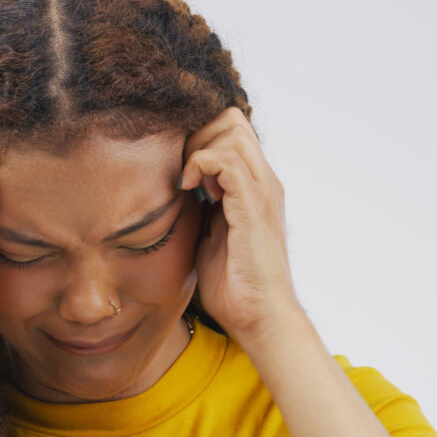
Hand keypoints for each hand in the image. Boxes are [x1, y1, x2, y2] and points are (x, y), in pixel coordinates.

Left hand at [179, 107, 302, 344]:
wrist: (259, 317)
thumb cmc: (233, 285)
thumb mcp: (209, 235)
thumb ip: (200, 208)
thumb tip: (173, 192)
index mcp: (255, 186)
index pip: (231, 130)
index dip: (199, 137)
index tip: (180, 169)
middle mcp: (264, 181)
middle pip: (231, 119)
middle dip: (196, 134)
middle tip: (181, 170)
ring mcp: (263, 191)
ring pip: (231, 130)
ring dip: (198, 148)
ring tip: (187, 182)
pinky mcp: (255, 206)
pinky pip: (227, 160)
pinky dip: (201, 163)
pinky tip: (189, 189)